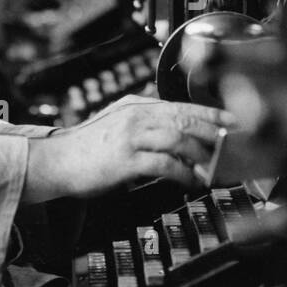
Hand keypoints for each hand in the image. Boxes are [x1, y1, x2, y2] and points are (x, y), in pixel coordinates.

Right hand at [24, 100, 233, 199]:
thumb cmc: (86, 148)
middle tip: (232, 145)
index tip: (232, 122)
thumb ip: (142, 120)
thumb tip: (174, 128)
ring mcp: (130, 136)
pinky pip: (164, 164)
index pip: (182, 106)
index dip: (211, 114)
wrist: (55, 162)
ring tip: (213, 168)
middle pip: (185, 118)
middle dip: (214, 133)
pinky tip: (190, 181)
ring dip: (201, 155)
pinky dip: (183, 173)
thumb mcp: (116, 123)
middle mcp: (136, 116)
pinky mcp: (125, 159)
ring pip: (178, 138)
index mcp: (136, 106)